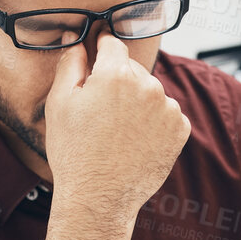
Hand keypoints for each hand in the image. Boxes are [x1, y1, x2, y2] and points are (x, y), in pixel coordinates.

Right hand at [41, 35, 190, 239]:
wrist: (99, 198)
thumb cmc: (73, 152)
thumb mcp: (60, 103)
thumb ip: (71, 64)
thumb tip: (78, 40)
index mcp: (116, 74)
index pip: (113, 44)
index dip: (103, 47)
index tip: (100, 53)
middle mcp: (148, 85)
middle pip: (132, 70)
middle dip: (118, 82)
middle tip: (101, 111)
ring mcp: (168, 108)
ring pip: (150, 92)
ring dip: (138, 102)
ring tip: (117, 131)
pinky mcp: (180, 130)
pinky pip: (166, 114)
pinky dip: (154, 122)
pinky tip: (135, 140)